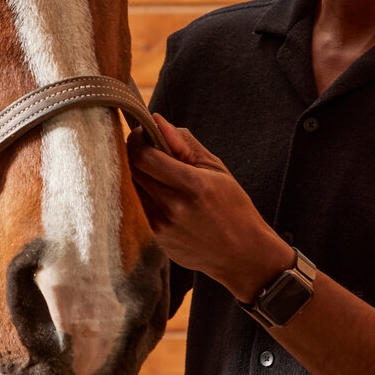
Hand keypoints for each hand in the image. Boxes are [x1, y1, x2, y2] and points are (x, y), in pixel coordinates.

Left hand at [127, 114, 294, 300]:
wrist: (242, 253)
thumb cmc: (233, 206)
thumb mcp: (215, 168)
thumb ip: (183, 144)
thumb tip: (157, 121)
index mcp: (192, 185)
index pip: (144, 156)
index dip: (137, 140)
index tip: (143, 133)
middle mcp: (173, 207)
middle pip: (133, 170)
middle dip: (136, 154)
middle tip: (150, 149)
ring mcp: (161, 226)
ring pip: (132, 188)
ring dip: (139, 175)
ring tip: (159, 173)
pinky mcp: (156, 239)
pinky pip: (138, 207)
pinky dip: (144, 194)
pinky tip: (162, 194)